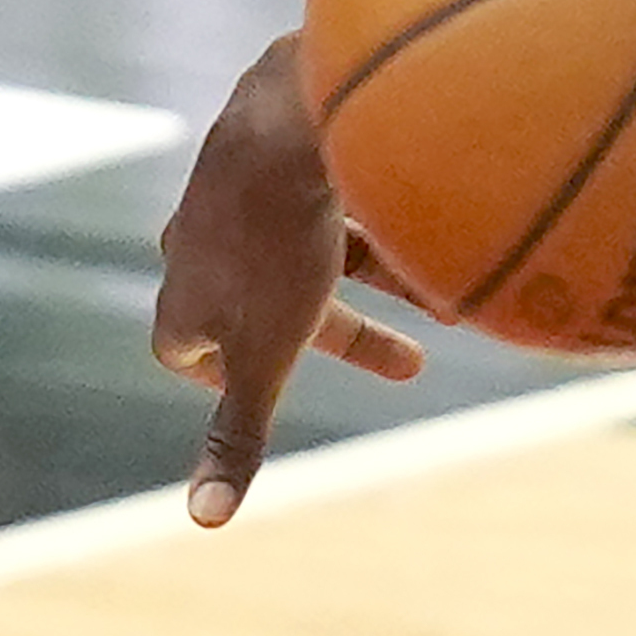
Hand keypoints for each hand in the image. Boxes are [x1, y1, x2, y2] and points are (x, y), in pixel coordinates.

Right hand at [155, 33, 431, 522]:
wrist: (296, 116)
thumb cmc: (274, 245)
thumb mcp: (267, 355)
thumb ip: (239, 435)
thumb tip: (203, 520)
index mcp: (185, 289)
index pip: (183, 348)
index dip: (220, 376)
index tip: (268, 387)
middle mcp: (204, 234)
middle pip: (269, 305)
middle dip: (345, 337)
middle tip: (412, 366)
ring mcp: (245, 183)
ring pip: (318, 249)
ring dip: (383, 283)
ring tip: (452, 307)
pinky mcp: (287, 139)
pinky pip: (339, 198)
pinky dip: (388, 227)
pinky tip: (446, 241)